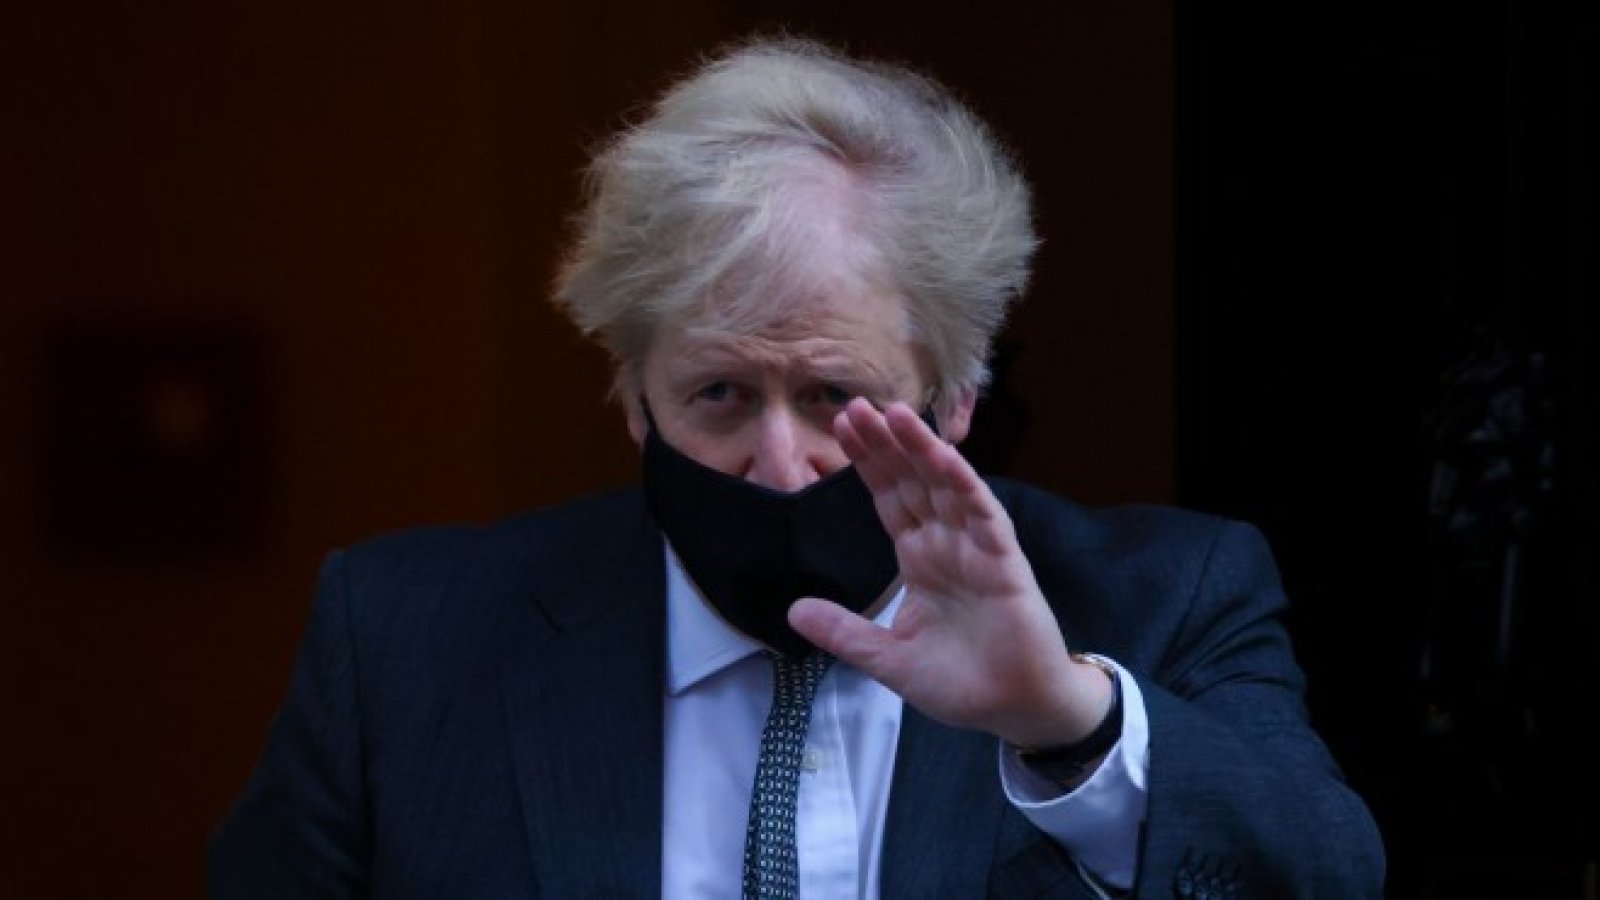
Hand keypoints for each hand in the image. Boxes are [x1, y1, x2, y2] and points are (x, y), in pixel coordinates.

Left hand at [789, 399, 1112, 747]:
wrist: (1014, 709)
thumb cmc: (961, 682)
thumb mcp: (889, 660)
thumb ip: (845, 633)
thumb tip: (793, 612)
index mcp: (918, 558)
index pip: (887, 498)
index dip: (866, 463)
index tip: (842, 427)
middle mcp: (945, 542)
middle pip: (910, 481)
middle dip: (885, 444)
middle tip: (855, 405)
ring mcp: (976, 547)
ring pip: (946, 485)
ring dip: (922, 449)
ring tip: (895, 413)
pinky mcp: (1004, 560)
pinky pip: (983, 513)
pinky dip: (964, 483)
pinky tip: (944, 457)